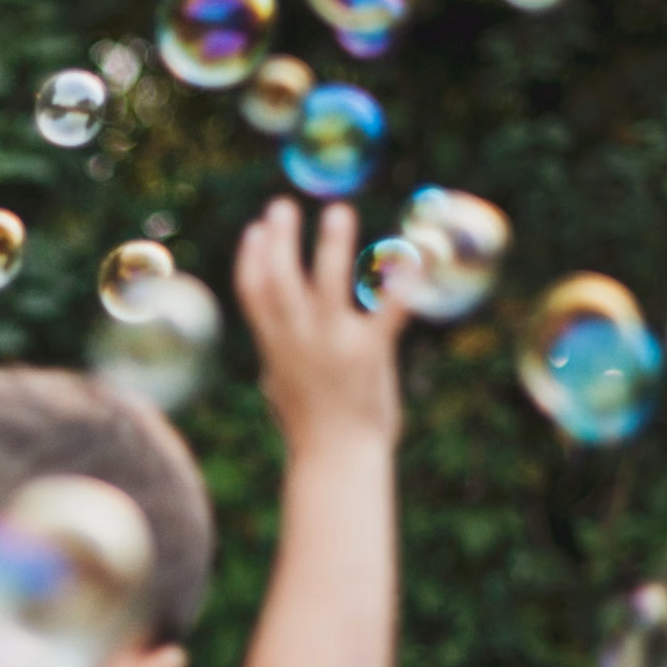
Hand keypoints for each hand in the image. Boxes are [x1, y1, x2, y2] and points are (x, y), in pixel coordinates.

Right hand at [233, 198, 408, 457]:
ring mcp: (333, 344)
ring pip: (326, 283)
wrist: (336, 460)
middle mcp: (298, 339)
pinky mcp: (369, 353)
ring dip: (330, 244)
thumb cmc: (311, 432)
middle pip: (280, 278)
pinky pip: (387, 311)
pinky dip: (402, 283)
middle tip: (282, 205)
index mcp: (274, 347)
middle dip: (279, 239)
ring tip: (336, 211)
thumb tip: (272, 357)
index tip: (255, 229)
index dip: (252, 257)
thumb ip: (279, 362)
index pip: (253, 292)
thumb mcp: (282, 390)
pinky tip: (414, 254)